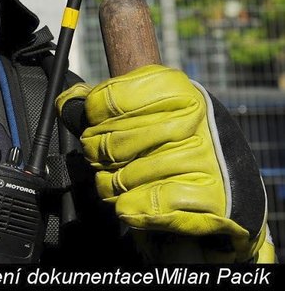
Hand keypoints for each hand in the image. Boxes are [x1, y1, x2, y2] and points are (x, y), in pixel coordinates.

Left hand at [57, 65, 272, 261]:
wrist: (228, 176)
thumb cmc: (177, 135)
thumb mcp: (147, 103)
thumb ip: (106, 99)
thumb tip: (67, 101)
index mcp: (173, 87)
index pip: (103, 101)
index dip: (90, 118)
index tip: (95, 124)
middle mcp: (189, 119)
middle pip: (107, 143)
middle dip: (96, 155)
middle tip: (102, 157)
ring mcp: (198, 158)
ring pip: (119, 178)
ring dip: (110, 184)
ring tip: (120, 180)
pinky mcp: (205, 197)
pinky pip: (141, 205)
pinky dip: (128, 207)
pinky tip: (133, 200)